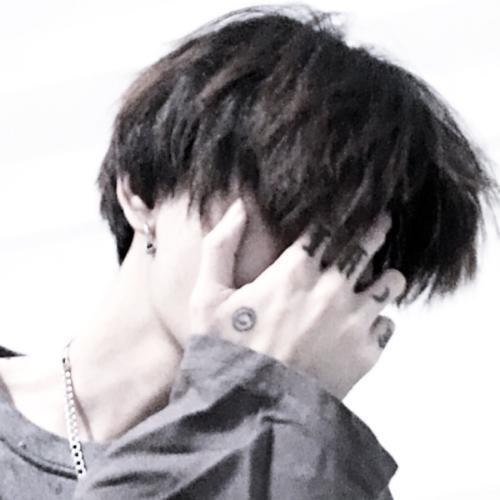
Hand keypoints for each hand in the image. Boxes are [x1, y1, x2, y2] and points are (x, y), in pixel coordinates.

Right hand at [189, 198, 405, 399]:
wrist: (255, 413)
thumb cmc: (228, 352)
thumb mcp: (207, 297)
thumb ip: (220, 246)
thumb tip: (238, 207)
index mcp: (296, 270)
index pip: (331, 225)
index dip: (343, 213)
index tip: (353, 207)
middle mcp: (334, 288)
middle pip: (367, 244)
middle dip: (375, 230)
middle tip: (381, 223)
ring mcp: (355, 320)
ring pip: (390, 282)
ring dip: (385, 276)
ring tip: (379, 277)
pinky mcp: (368, 352)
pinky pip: (388, 324)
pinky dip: (380, 320)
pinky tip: (367, 323)